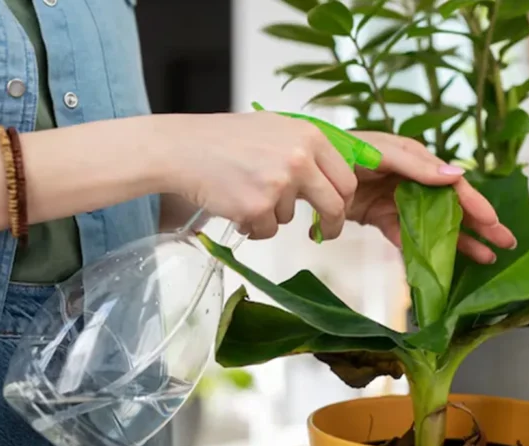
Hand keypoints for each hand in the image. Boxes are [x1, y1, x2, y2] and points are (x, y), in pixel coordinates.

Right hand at [169, 112, 356, 239]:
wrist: (183, 148)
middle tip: (322, 234)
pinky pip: (266, 230)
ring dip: (270, 215)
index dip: (343, 200)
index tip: (337, 211)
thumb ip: (305, 149)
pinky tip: (234, 204)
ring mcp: (279, 184)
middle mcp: (300, 159)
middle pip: (334, 205)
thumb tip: (331, 177)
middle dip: (331, 225)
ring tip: (244, 192)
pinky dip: (252, 225)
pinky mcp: (258, 207)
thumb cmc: (224, 139)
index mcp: (309, 137)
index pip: (345, 178)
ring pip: (290, 218)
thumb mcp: (274, 129)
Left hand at [347, 131, 516, 263]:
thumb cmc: (345, 151)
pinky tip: (443, 264)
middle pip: (452, 206)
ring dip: (459, 241)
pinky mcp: (383, 219)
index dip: (475, 203)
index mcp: (417, 161)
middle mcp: (413, 182)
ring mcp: (399, 202)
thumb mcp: (381, 153)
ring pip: (435, 225)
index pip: (453, 185)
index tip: (493, 222)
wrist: (310, 169)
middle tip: (505, 244)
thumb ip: (415, 164)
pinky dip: (423, 250)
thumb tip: (456, 175)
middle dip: (479, 225)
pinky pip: (408, 237)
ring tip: (485, 258)